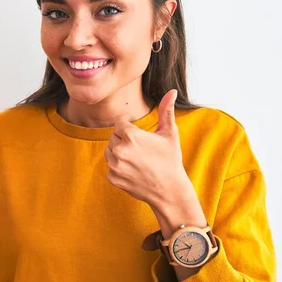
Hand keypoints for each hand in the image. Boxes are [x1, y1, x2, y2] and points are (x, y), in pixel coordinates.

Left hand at [104, 89, 188, 207]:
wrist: (169, 190)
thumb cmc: (171, 160)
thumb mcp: (169, 133)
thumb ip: (166, 110)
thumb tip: (172, 91)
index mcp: (131, 136)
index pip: (120, 124)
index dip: (130, 129)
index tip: (140, 137)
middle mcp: (119, 149)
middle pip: (113, 137)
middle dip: (124, 140)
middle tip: (141, 150)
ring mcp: (114, 165)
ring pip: (109, 150)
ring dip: (119, 153)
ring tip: (137, 159)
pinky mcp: (112, 178)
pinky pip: (110, 166)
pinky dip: (119, 167)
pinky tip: (133, 170)